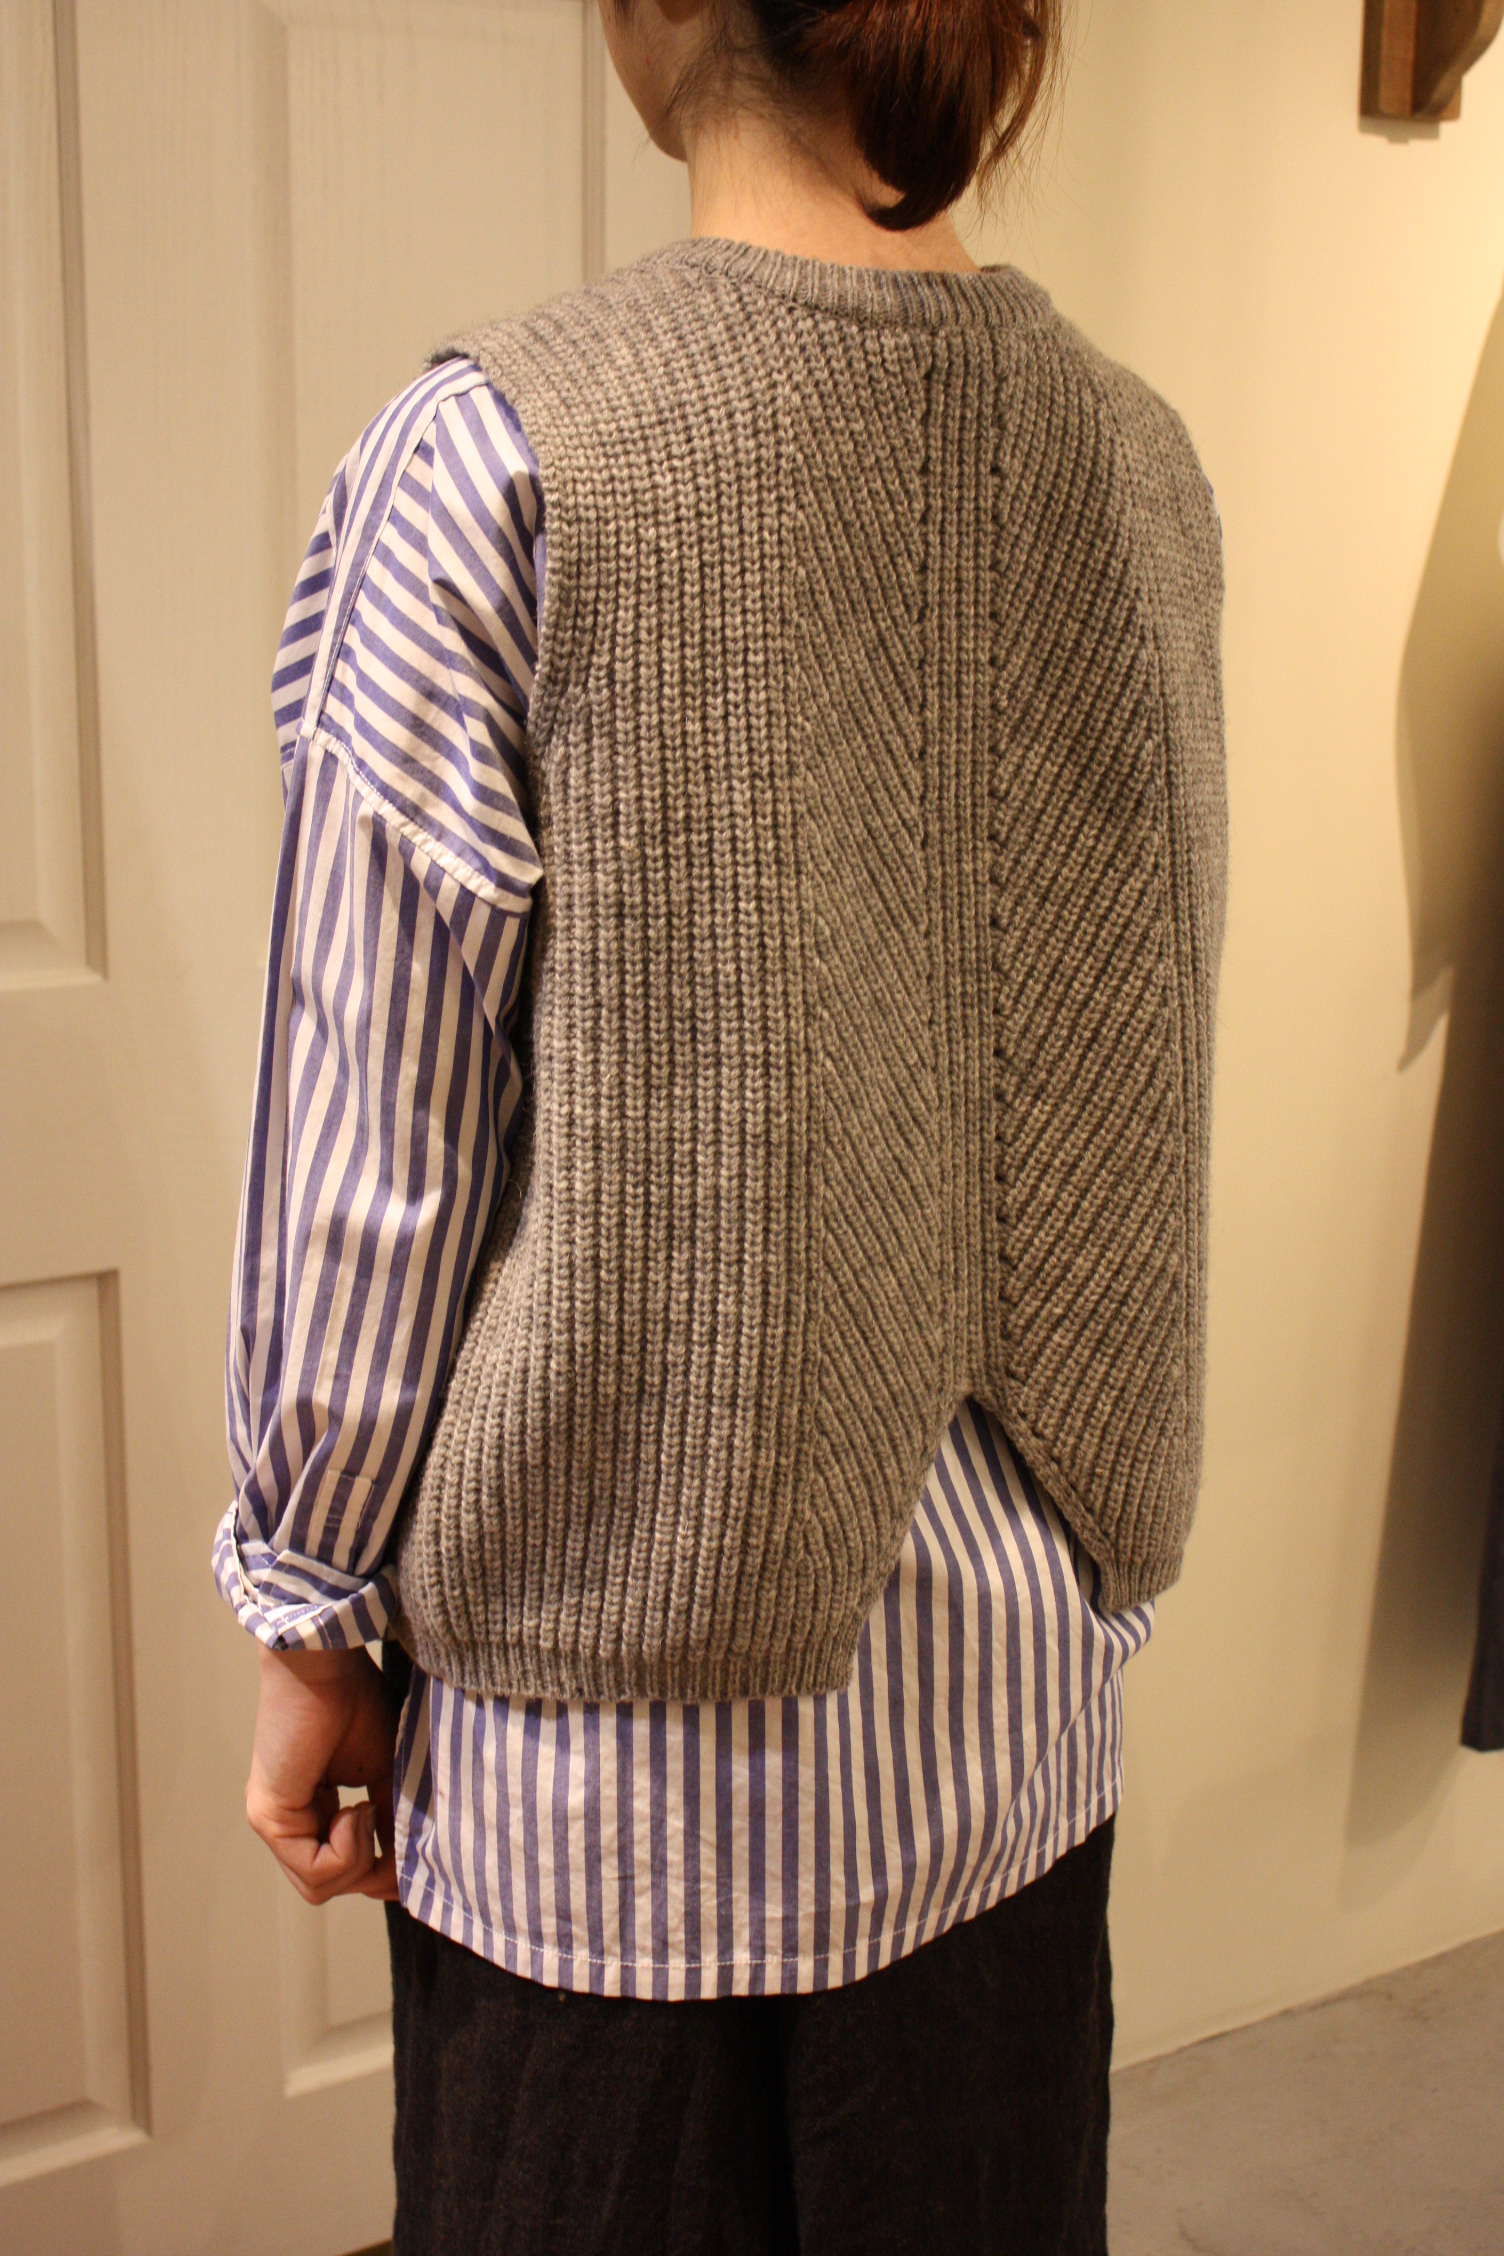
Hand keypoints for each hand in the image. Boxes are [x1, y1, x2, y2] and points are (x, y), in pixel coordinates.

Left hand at [245, 1643, 400, 1902]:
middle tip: (391, 1833)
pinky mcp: (271, 1818)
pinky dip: (347, 1850)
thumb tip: (410, 1871)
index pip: (340, 1868)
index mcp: (313, 1807)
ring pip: (320, 1887)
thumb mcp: (387, 1774)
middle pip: (328, 1885)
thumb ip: (393, 1822)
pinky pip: (315, 1872)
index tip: (409, 1847)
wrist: (327, 1663)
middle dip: (370, 1870)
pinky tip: (357, 1808)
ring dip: (358, 1858)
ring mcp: (274, 1822)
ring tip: (369, 1808)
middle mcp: (288, 1820)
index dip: (379, 1869)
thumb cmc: (356, 1700)